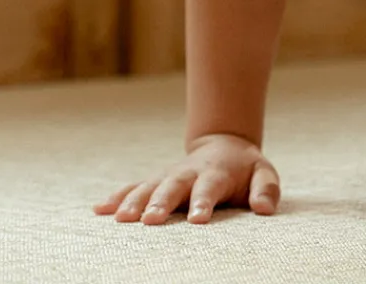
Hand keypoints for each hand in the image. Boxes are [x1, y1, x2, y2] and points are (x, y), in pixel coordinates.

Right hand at [93, 133, 279, 224]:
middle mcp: (188, 174)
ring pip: (149, 187)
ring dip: (134, 201)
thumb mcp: (263, 173)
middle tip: (150, 220)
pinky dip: (117, 197)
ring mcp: (169, 176)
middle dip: (161, 202)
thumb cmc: (245, 169)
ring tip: (121, 219)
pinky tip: (99, 210)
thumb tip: (264, 209)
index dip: (204, 202)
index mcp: (216, 173)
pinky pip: (133, 188)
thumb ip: (266, 189)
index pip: (210, 187)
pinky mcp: (155, 181)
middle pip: (173, 186)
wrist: (223, 145)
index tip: (197, 219)